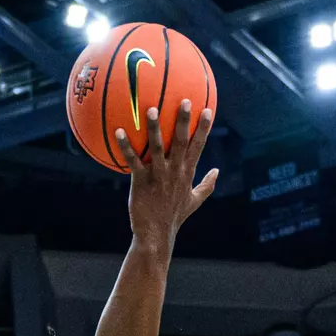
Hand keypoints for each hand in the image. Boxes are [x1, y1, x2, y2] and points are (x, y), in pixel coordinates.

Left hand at [116, 101, 216, 250]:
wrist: (156, 236)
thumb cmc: (174, 217)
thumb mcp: (194, 201)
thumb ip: (207, 185)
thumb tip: (217, 172)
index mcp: (187, 173)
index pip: (198, 146)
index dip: (203, 128)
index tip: (208, 109)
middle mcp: (174, 172)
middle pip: (181, 142)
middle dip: (184, 120)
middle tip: (185, 100)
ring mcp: (158, 177)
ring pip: (157, 148)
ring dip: (154, 128)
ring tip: (151, 109)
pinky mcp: (140, 183)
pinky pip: (133, 161)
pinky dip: (126, 147)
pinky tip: (119, 131)